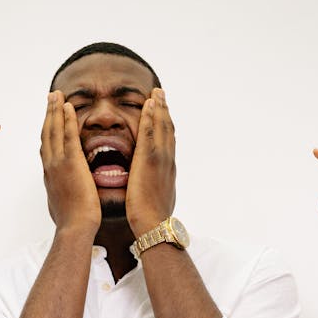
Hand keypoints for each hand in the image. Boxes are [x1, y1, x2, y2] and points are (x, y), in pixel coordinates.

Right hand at [40, 92, 99, 236]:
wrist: (74, 227)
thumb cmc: (71, 221)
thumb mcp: (61, 204)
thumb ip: (60, 193)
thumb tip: (61, 194)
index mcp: (49, 174)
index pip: (46, 146)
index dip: (47, 129)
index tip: (49, 117)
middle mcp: (50, 165)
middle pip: (46, 133)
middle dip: (49, 113)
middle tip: (51, 97)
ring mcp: (59, 163)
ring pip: (54, 130)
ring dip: (55, 110)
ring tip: (57, 95)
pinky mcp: (72, 163)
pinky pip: (68, 136)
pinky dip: (67, 119)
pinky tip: (69, 107)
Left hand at [126, 88, 175, 235]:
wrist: (154, 224)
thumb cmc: (152, 219)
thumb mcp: (157, 200)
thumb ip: (156, 189)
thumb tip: (155, 189)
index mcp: (168, 170)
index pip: (168, 142)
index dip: (166, 125)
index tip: (163, 112)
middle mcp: (167, 161)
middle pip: (168, 129)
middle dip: (164, 110)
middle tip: (160, 94)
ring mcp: (160, 159)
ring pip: (162, 127)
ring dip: (159, 107)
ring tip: (156, 92)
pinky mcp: (149, 160)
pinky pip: (151, 132)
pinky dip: (151, 116)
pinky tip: (148, 104)